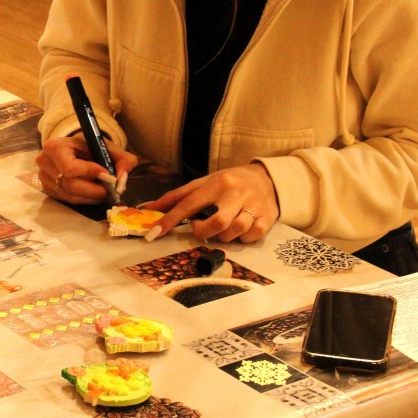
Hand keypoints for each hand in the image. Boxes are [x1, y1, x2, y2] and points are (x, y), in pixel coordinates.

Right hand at [36, 135, 137, 204]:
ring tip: (104, 191)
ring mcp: (44, 178)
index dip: (91, 173)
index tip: (107, 174)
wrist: (76, 149)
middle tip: (110, 190)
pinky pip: (68, 201)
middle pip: (70, 186)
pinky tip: (93, 193)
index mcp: (55, 146)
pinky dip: (84, 200)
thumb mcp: (108, 147)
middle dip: (94, 191)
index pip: (70, 168)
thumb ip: (123, 159)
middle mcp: (44, 162)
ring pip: (70, 196)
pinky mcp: (48, 190)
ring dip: (91, 197)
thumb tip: (122, 178)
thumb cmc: (91, 147)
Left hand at [140, 162, 278, 243]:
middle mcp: (236, 194)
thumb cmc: (230, 182)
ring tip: (220, 229)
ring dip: (222, 237)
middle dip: (203, 232)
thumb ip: (178, 196)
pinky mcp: (267, 219)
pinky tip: (238, 232)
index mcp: (217, 183)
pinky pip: (251, 237)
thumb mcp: (205, 182)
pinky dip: (241, 239)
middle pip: (217, 222)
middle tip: (199, 228)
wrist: (268, 178)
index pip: (189, 203)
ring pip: (235, 231)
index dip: (170, 220)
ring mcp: (254, 207)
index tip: (154, 233)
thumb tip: (149, 208)